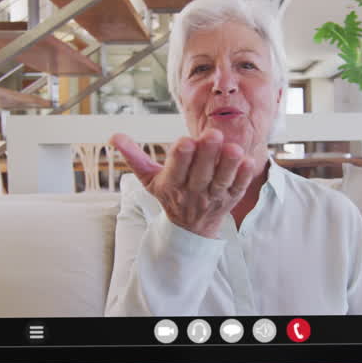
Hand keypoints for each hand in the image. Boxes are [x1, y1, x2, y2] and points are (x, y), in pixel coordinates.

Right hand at [110, 129, 259, 238]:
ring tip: (234, 148)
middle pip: (200, 174)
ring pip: (221, 181)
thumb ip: (134, 157)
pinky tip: (247, 161)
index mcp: (171, 184)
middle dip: (207, 154)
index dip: (181, 156)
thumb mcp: (149, 179)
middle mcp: (192, 192)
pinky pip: (238, 188)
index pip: (176, 169)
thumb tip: (113, 136)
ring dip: (228, 164)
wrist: (190, 229)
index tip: (185, 141)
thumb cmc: (169, 194)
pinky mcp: (230, 199)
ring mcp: (213, 197)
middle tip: (213, 134)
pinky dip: (243, 176)